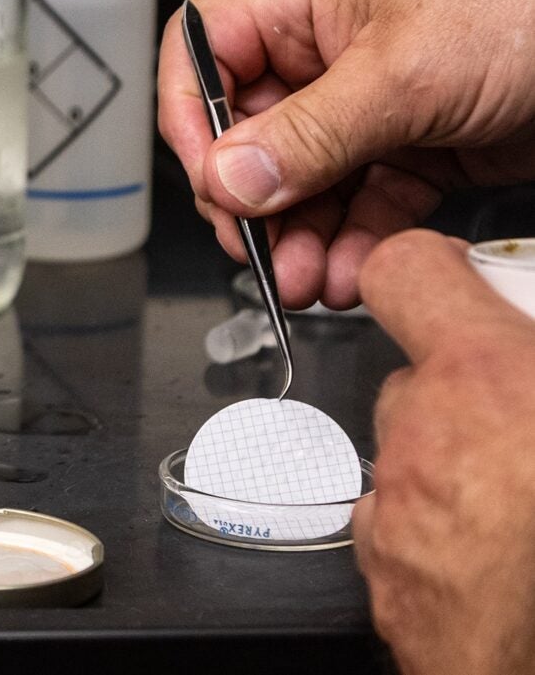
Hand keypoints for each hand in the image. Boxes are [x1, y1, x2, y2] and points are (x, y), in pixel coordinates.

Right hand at [158, 0, 534, 308]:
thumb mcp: (407, 71)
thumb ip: (309, 134)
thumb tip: (231, 178)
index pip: (205, 51)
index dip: (193, 118)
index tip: (209, 180)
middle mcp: (332, 43)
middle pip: (252, 131)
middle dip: (253, 200)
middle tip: (258, 249)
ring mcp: (375, 96)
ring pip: (306, 178)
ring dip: (299, 235)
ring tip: (301, 278)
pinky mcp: (418, 142)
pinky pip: (362, 200)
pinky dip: (351, 241)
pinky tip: (345, 269)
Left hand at [354, 229, 534, 673]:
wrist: (526, 654)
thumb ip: (532, 350)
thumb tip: (525, 340)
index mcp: (487, 376)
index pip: (404, 270)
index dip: (430, 267)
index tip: (458, 274)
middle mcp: (423, 431)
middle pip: (419, 373)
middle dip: (470, 384)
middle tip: (526, 408)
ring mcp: (397, 501)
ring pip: (412, 448)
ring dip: (458, 454)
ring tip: (520, 486)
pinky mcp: (383, 560)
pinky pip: (405, 514)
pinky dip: (441, 516)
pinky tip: (496, 540)